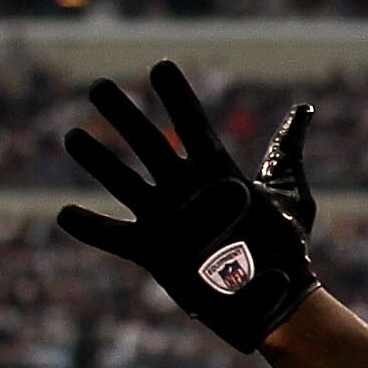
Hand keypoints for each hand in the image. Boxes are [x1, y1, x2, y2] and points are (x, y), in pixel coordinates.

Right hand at [58, 60, 319, 352]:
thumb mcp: (291, 195)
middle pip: (150, 145)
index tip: (160, 66)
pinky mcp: (156, 255)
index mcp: (217, 172)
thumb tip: (303, 108)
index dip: (178, 98)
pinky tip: (65, 214)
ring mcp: (167, 221)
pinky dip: (92, 229)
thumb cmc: (287, 248)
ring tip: (73, 136)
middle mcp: (186, 191)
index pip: (194, 126)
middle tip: (97, 86)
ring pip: (125, 183)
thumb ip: (286, 150)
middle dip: (124, 116)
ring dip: (99, 162)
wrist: (280, 301)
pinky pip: (117, 239)